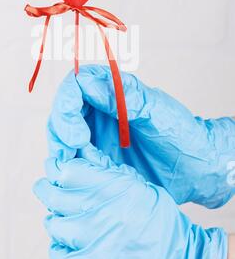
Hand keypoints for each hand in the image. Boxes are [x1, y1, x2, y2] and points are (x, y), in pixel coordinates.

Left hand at [34, 146, 226, 258]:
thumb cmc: (159, 218)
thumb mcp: (137, 184)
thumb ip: (106, 169)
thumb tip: (81, 151)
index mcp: (112, 187)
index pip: (66, 170)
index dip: (57, 167)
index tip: (55, 168)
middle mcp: (98, 212)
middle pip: (52, 195)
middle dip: (45, 188)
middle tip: (45, 186)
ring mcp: (91, 242)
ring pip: (52, 223)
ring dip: (55, 218)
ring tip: (65, 217)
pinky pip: (58, 253)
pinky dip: (60, 245)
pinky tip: (69, 241)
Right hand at [47, 65, 234, 207]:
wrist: (196, 169)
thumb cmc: (181, 133)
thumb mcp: (155, 111)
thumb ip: (122, 97)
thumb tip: (86, 82)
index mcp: (112, 89)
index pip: (75, 85)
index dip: (67, 103)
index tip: (77, 130)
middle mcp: (99, 110)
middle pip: (63, 111)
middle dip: (62, 129)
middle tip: (75, 149)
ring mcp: (96, 135)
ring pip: (62, 136)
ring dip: (63, 149)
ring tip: (77, 165)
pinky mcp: (96, 158)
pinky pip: (73, 160)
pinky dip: (73, 168)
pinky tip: (86, 176)